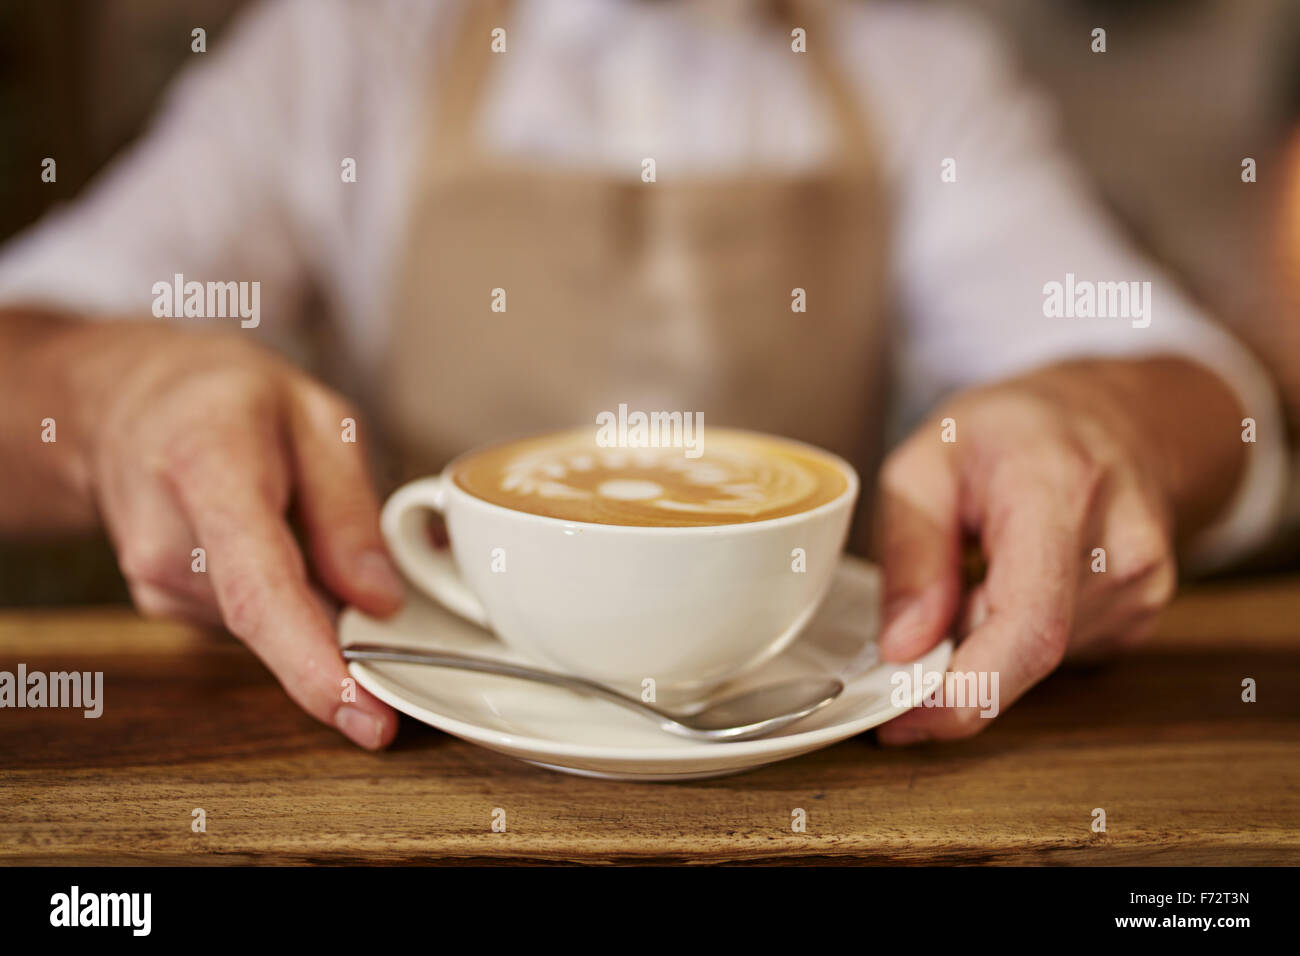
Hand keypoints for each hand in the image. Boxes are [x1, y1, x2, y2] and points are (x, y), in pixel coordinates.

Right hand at [65, 322, 405, 747]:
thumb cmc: (228, 400)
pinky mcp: (165, 608)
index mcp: (209, 472)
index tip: (366, 717)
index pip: (261, 591)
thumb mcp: (316, 418)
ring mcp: (156, 583)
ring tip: (295, 517)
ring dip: (310, 598)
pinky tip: (270, 541)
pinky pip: (255, 622)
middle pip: (275, 621)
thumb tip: (381, 603)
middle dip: (341, 625)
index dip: (316, 665)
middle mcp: (169, 542)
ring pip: (271, 626)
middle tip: (371, 580)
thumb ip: (350, 509)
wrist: (123, 404)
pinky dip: (284, 598)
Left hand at [873, 358, 1244, 743]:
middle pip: (1022, 656)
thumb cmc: (1013, 428)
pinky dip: (1010, 635)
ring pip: (1033, 662)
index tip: (901, 719)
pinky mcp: (1140, 614)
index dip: (963, 694)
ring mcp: (1142, 587)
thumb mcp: (925, 461)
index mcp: (1059, 494)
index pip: (1028, 628)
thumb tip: (902, 649)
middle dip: (950, 664)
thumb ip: (911, 553)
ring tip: (972, 568)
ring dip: (980, 642)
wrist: (1113, 414)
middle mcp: (1119, 549)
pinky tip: (1007, 580)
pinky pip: (1055, 654)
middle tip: (906, 629)